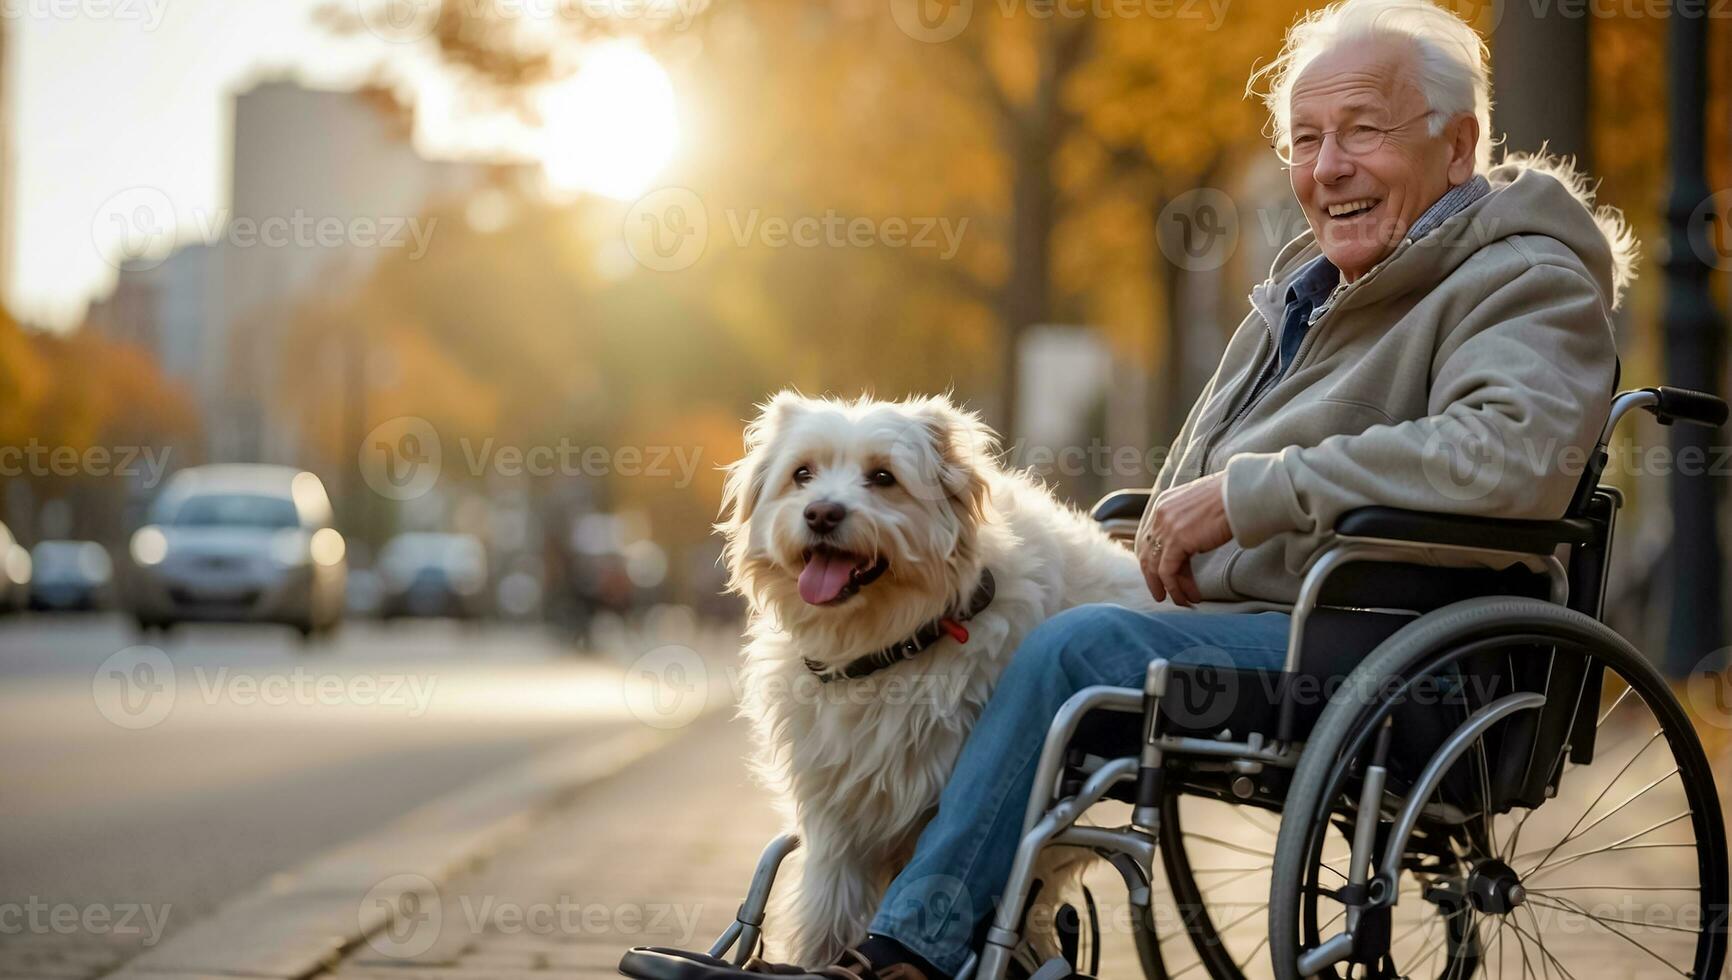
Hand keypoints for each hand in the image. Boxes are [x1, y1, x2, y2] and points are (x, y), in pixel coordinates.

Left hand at [1135, 472, 1233, 606]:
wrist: (1242, 494)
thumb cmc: (1231, 498)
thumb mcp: (1201, 508)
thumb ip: (1189, 522)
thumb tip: (1192, 543)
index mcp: (1164, 504)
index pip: (1151, 538)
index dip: (1155, 560)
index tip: (1163, 575)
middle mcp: (1161, 514)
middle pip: (1148, 553)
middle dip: (1154, 577)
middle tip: (1163, 593)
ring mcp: (1166, 527)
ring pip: (1155, 566)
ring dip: (1167, 587)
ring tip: (1180, 601)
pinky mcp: (1177, 540)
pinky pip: (1167, 571)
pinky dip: (1175, 588)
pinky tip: (1186, 597)